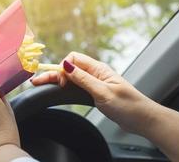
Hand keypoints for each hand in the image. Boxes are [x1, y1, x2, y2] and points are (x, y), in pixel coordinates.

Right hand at [32, 52, 157, 133]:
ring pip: (71, 77)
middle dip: (54, 73)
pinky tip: (59, 90)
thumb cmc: (127, 105)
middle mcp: (94, 73)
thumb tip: (66, 65)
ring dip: (58, 80)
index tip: (61, 83)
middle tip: (37, 81)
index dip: (64, 68)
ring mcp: (94, 82)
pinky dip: (66, 87)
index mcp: (98, 69)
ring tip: (43, 85)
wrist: (141, 119)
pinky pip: (77, 86)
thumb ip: (83, 79)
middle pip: (69, 68)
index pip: (73, 59)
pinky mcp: (94, 92)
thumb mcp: (103, 92)